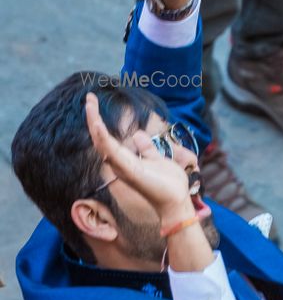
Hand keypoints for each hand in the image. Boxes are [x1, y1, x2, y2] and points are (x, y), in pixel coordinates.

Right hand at [84, 92, 193, 225]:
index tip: (94, 103)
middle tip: (88, 98)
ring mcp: (123, 168)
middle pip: (100, 138)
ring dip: (95, 123)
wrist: (177, 201)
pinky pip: (112, 153)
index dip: (99, 121)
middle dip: (93, 118)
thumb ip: (147, 149)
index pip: (106, 138)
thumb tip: (137, 135)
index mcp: (125, 160)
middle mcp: (120, 163)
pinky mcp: (130, 171)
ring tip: (89, 105)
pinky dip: (103, 139)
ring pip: (102, 143)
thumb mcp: (157, 159)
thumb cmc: (168, 184)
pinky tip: (98, 125)